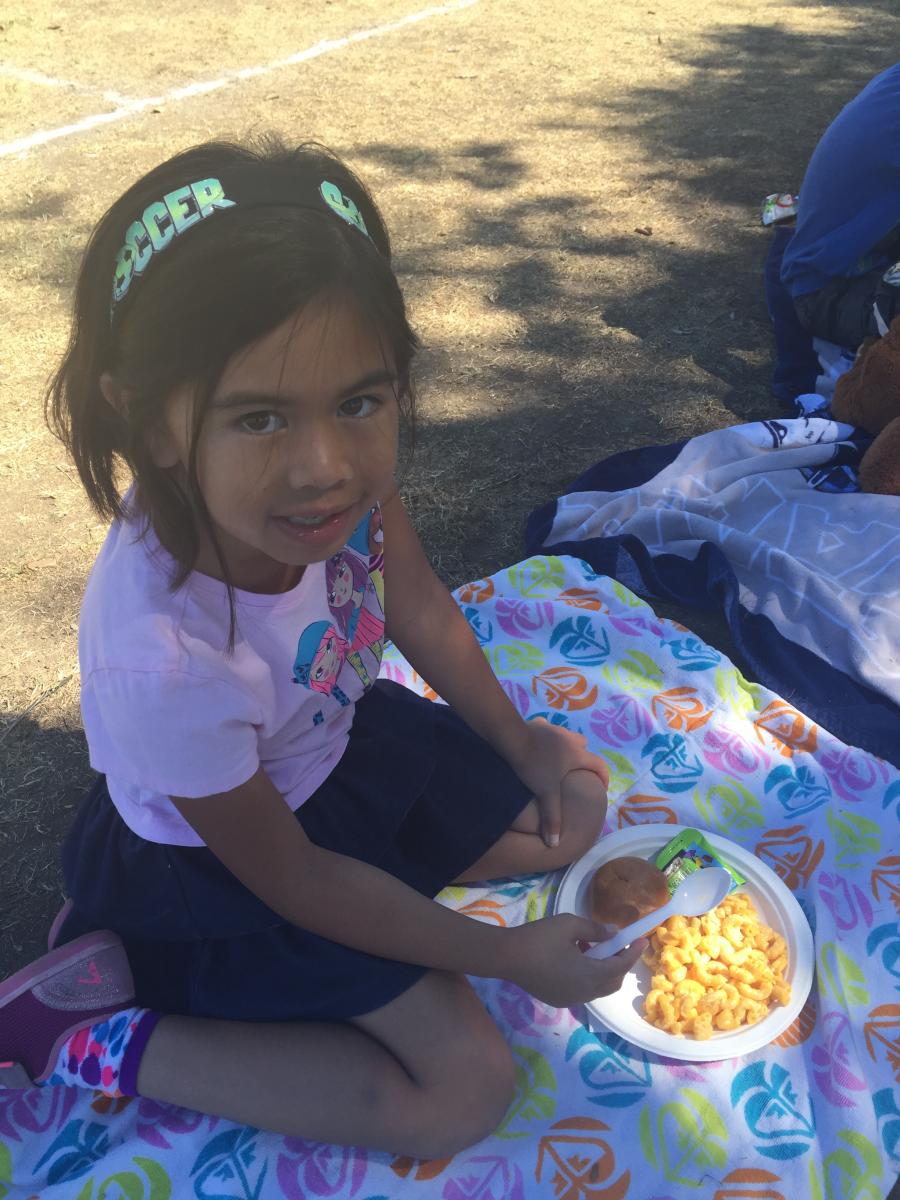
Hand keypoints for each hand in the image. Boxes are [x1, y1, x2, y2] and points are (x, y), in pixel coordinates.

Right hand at [499, 914, 645, 1007]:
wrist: (506, 956)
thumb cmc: (538, 938)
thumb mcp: (569, 925)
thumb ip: (595, 930)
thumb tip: (613, 933)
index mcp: (589, 976)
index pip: (620, 966)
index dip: (633, 953)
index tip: (643, 940)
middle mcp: (583, 993)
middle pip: (612, 982)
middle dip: (621, 964)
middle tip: (621, 945)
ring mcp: (570, 999)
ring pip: (598, 988)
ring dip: (604, 971)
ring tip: (596, 948)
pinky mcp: (558, 999)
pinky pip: (583, 990)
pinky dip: (589, 977)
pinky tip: (578, 959)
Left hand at [507, 719, 608, 846]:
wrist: (511, 739)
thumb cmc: (533, 766)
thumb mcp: (545, 794)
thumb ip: (552, 818)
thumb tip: (555, 844)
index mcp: (576, 755)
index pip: (600, 765)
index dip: (604, 777)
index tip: (600, 788)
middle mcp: (569, 739)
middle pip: (584, 748)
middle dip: (583, 760)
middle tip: (575, 775)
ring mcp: (554, 729)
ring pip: (567, 737)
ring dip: (566, 747)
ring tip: (556, 761)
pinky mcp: (538, 724)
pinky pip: (548, 728)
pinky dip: (548, 736)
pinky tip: (539, 743)